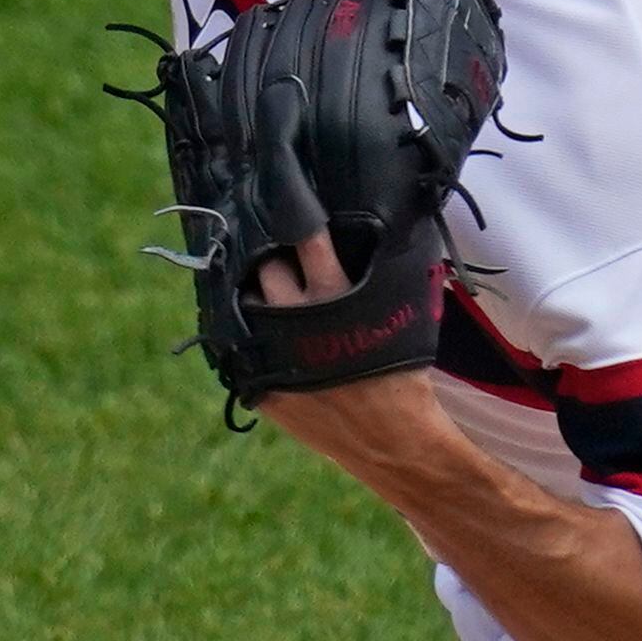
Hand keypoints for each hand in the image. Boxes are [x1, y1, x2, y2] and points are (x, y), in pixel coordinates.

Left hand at [252, 231, 463, 485]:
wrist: (390, 439)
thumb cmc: (401, 372)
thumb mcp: (400, 312)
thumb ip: (380, 271)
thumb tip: (375, 232)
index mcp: (333, 295)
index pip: (304, 235)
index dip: (296, 216)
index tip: (289, 202)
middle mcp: (295, 318)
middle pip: (267, 266)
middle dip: (275, 258)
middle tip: (285, 259)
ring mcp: (270, 352)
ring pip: (247, 302)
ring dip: (259, 294)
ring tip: (272, 295)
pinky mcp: (257, 382)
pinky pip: (240, 344)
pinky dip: (250, 334)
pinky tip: (263, 332)